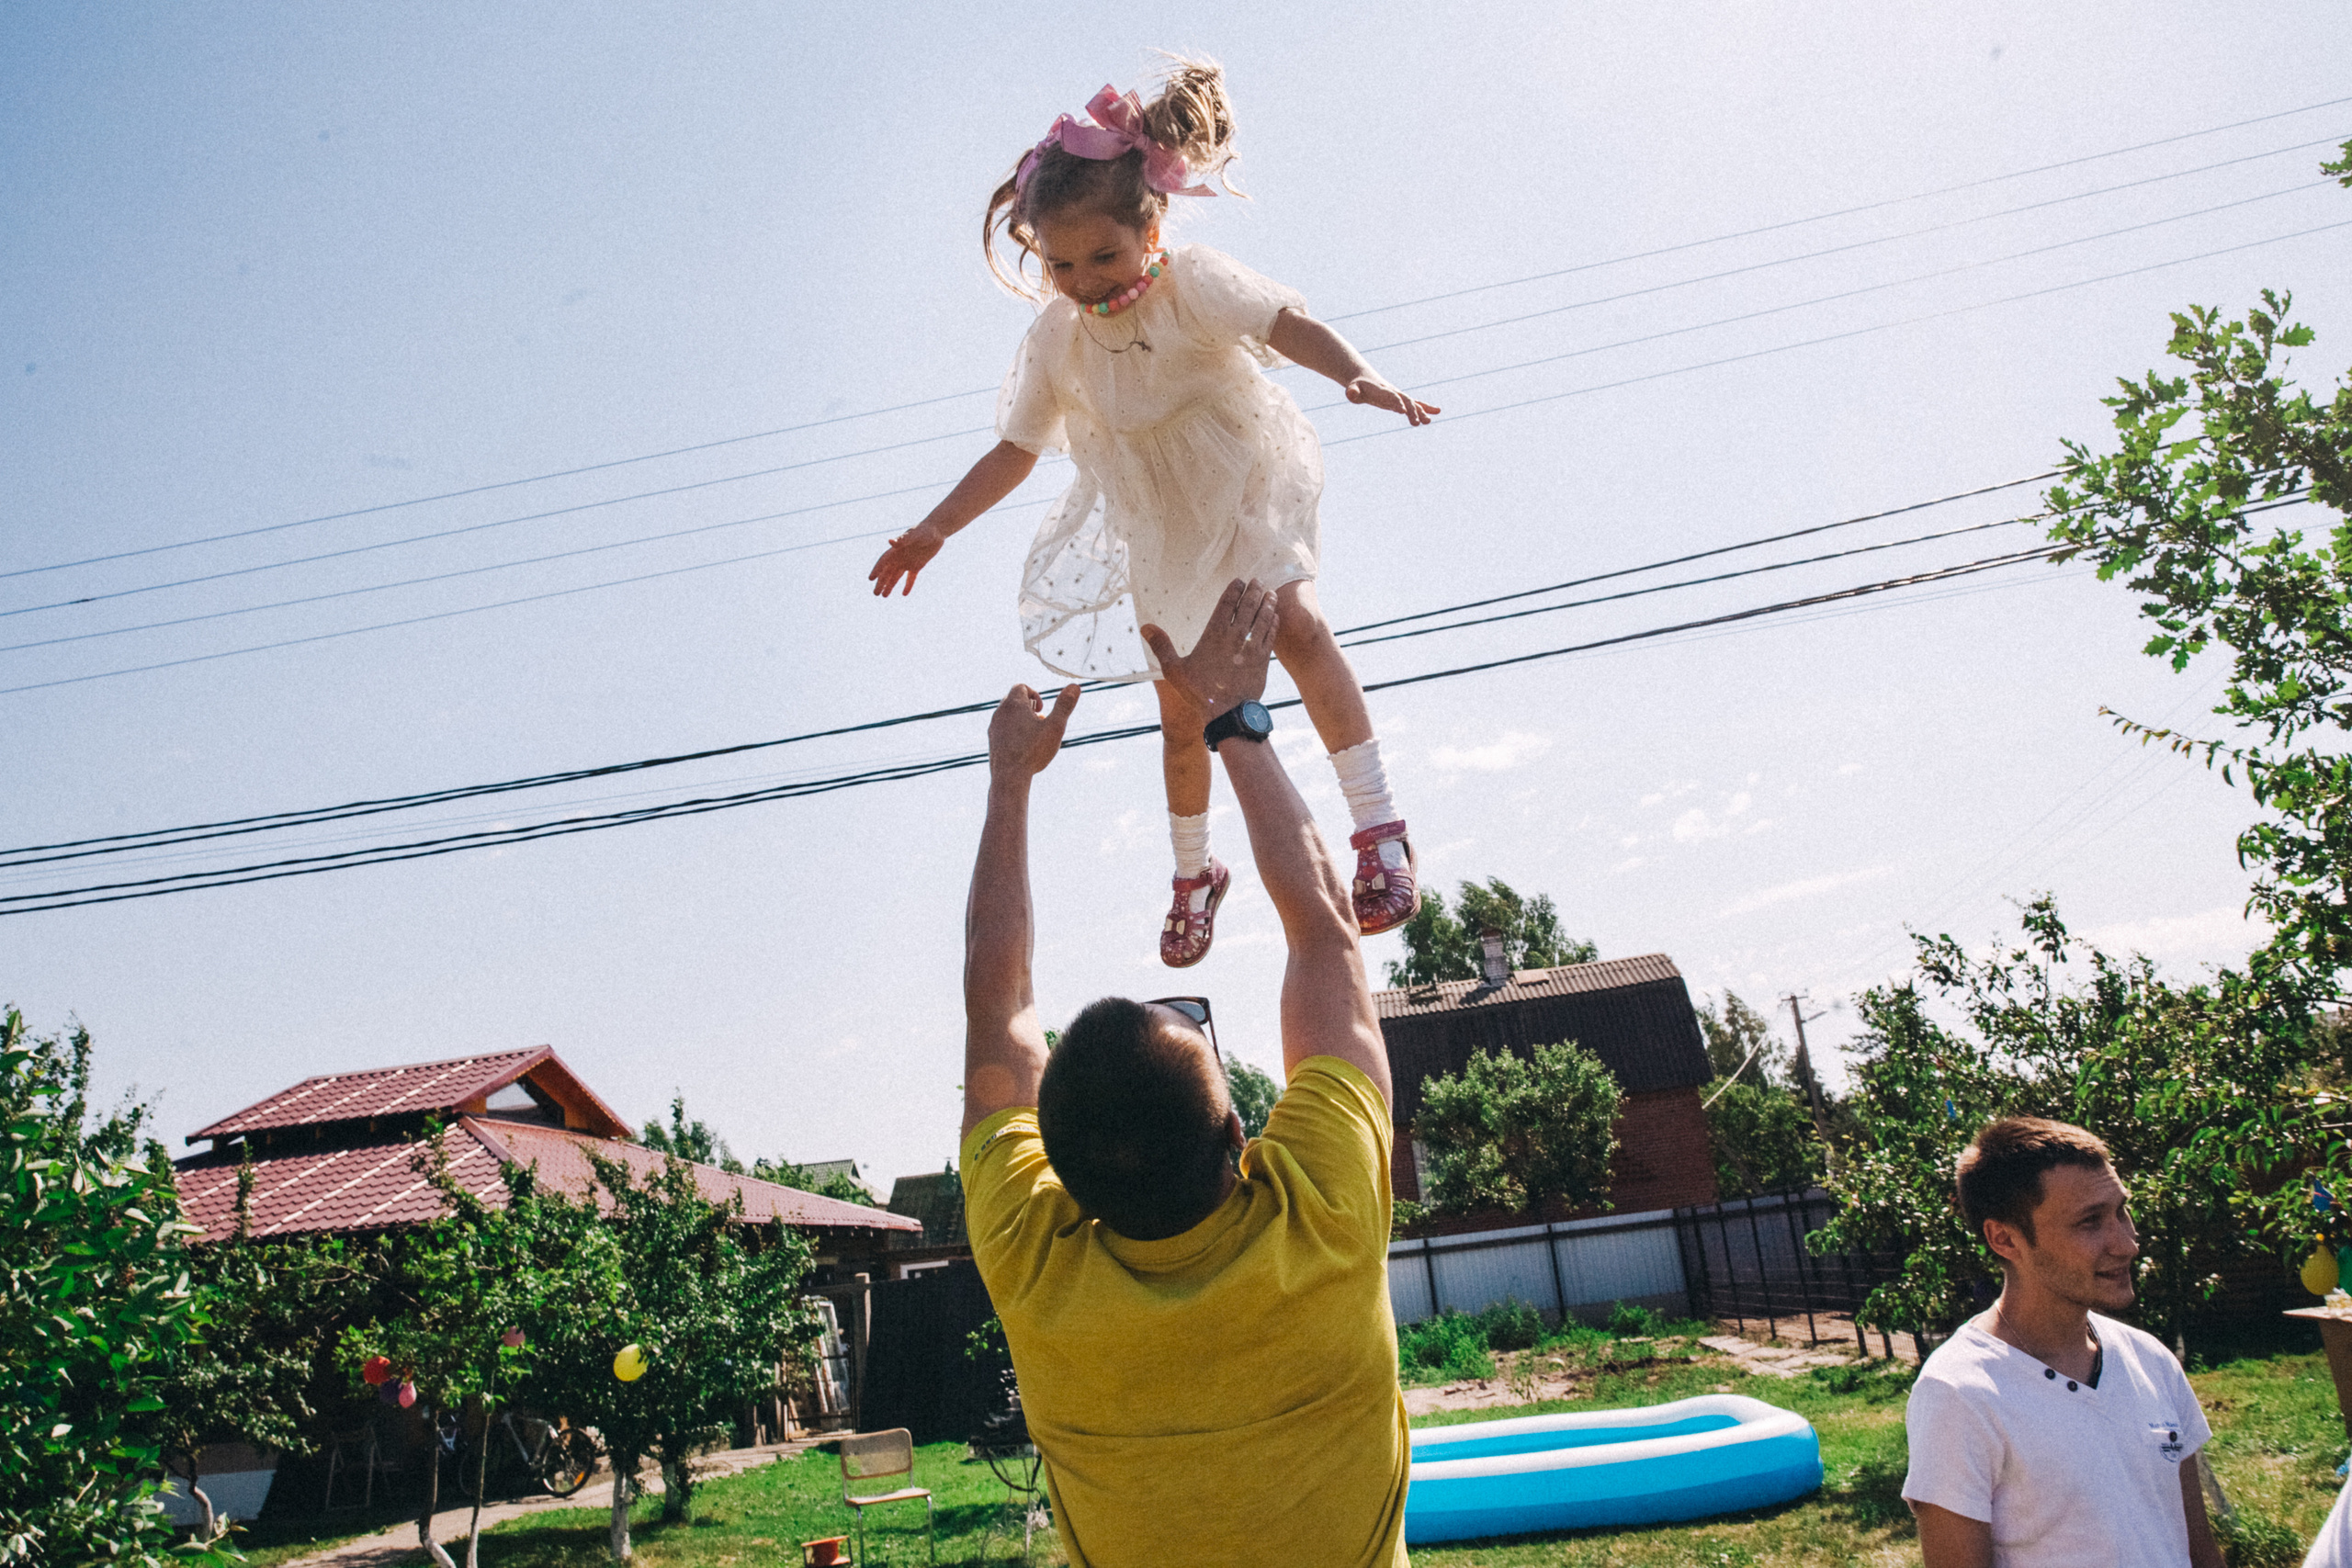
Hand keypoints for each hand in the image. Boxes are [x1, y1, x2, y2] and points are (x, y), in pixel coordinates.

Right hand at [869, 522, 944, 596]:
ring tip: (884, 596)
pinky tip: (904, 594)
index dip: (877, 570)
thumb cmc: (924, 530)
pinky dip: (908, 585)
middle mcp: (900, 557)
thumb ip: (902, 540)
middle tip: (875, 593)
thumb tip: (890, 541)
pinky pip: (911, 577)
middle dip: (881, 582)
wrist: (937, 531)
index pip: (884, 561)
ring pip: (897, 576)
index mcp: (897, 550)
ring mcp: (908, 561)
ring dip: (890, 585)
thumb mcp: (914, 535)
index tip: (871, 579)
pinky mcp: (918, 565)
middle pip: (888, 571)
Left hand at [988, 684, 1079, 779]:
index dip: (1035, 694)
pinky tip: (1024, 745)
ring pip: (1007, 714)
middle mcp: (1000, 712)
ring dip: (1021, 719)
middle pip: (1013, 699)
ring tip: (1033, 734)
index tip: (1042, 710)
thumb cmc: (1033, 751)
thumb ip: (1064, 705)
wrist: (1010, 777)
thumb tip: (1075, 686)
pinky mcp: (992, 740)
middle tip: (1039, 721)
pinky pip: (1003, 728)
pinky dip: (1013, 731)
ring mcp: (994, 726)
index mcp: (1014, 704)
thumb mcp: (1055, 727)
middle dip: (1028, 706)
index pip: (1021, 686)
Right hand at [1141, 578, 1277, 718]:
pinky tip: (1275, 617)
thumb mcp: (1174, 669)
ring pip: (1262, 619)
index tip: (1240, 580)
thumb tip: (1145, 627)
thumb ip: (1161, 646)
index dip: (1234, 590)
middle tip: (1258, 581)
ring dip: (1267, 604)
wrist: (1228, 713)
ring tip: (1270, 593)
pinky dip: (1273, 624)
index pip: (1227, 604)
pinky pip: (1270, 636)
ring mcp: (1252, 648)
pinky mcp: (1263, 660)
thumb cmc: (1199, 691)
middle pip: (1248, 607)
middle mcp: (1235, 637)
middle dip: (1253, 591)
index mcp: (1214, 634)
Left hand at [1344, 376, 1438, 426]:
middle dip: (1412, 411)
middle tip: (1417, 423)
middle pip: (1405, 401)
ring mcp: (1398, 396)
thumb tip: (1351, 394)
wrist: (1364, 378)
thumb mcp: (1352, 389)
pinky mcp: (1400, 400)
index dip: (1397, 403)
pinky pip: (1414, 404)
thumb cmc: (1357, 386)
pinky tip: (1437, 411)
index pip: (1391, 397)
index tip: (1403, 412)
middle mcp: (1393, 392)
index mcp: (1382, 391)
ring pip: (1412, 403)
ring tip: (1429, 422)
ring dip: (1421, 412)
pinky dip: (1425, 407)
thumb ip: (1352, 392)